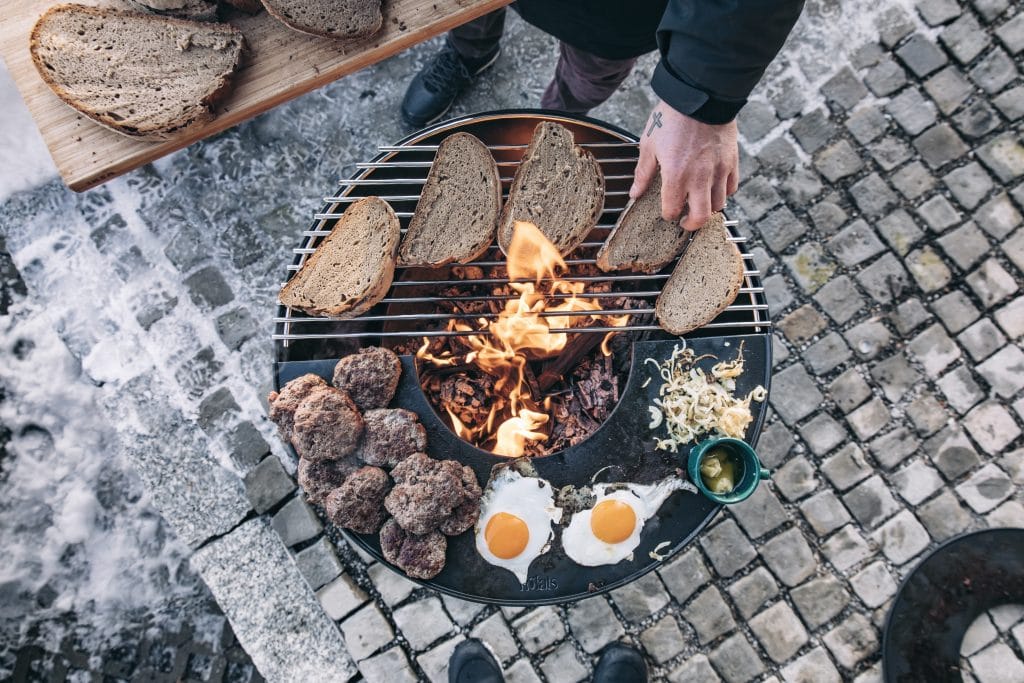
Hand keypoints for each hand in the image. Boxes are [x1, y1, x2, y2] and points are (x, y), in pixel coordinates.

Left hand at [630, 100, 739, 229]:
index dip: (668, 214)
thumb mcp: (649, 144)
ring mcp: (718, 170)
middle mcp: (699, 178)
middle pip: (701, 217)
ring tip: (699, 201)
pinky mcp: (732, 160)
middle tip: (685, 221)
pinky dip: (724, 192)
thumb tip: (635, 194)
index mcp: (676, 175)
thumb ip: (643, 172)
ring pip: (719, 204)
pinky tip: (714, 186)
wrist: (701, 95)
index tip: (666, 211)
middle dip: (691, 224)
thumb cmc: (672, 117)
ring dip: (708, 208)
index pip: (672, 210)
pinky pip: (732, 186)